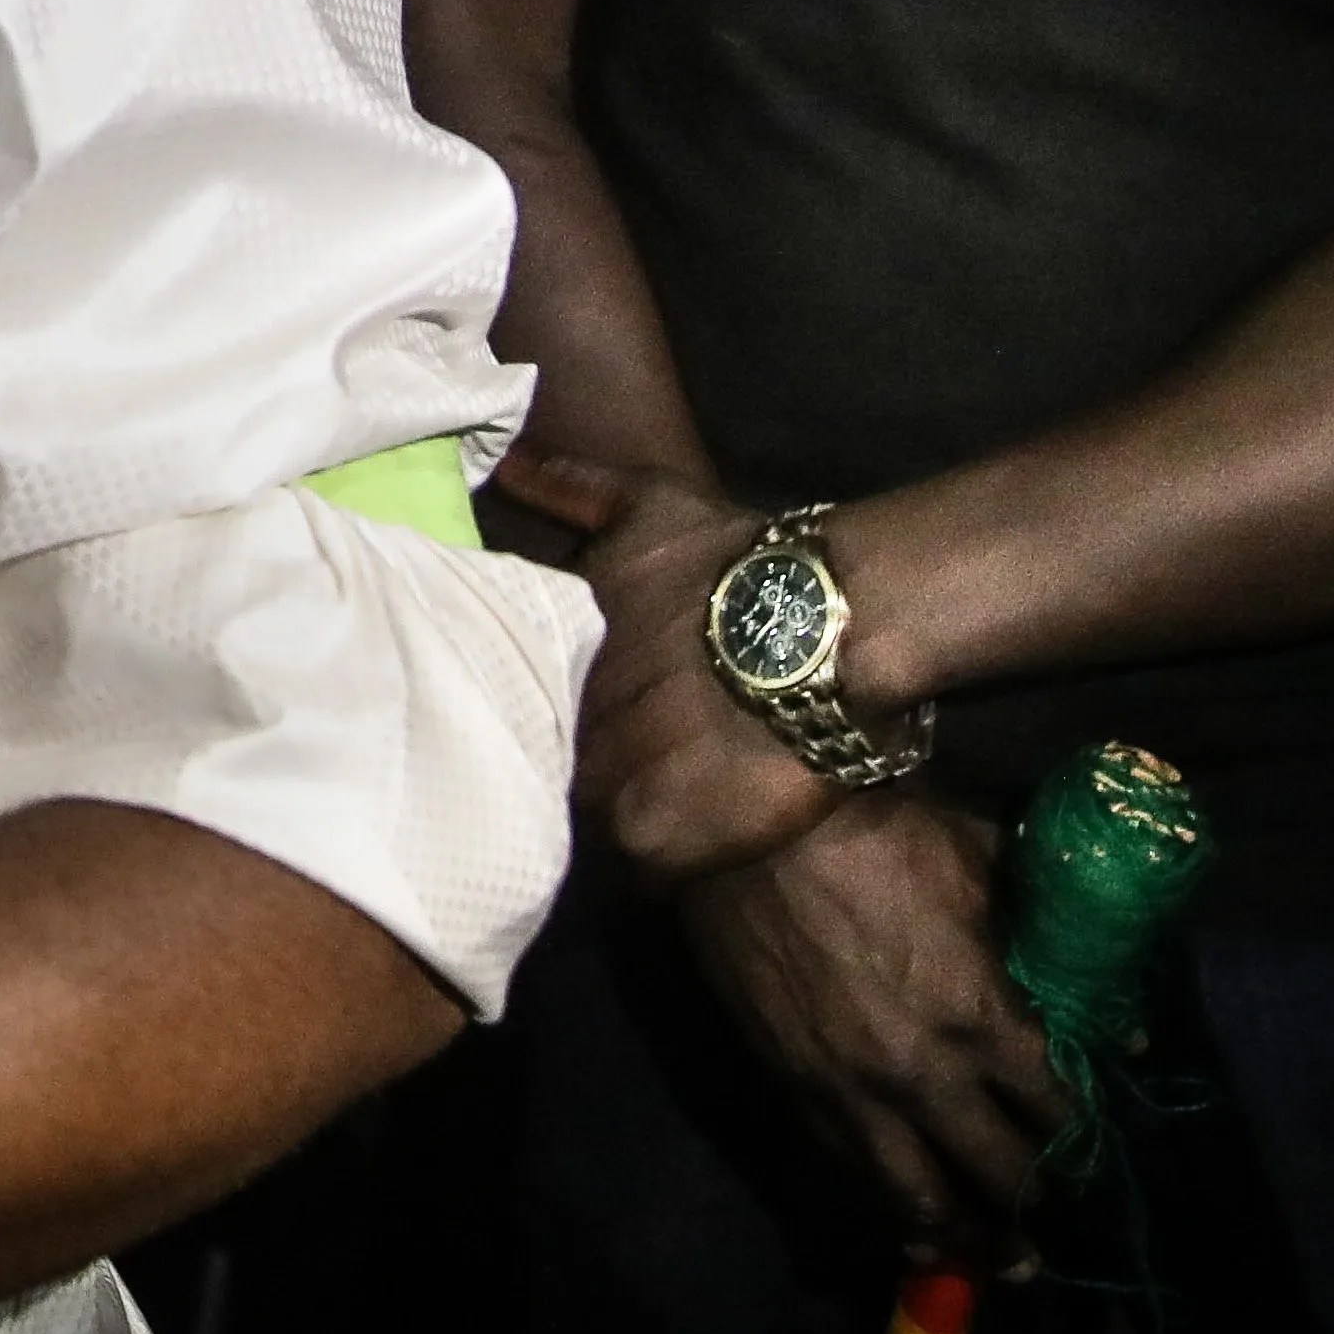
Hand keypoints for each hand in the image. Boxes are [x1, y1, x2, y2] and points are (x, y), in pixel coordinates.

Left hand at [515, 438, 847, 891]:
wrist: (828, 627)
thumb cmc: (736, 563)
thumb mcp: (646, 505)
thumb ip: (570, 487)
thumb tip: (506, 463)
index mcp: (554, 658)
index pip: (514, 700)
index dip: (532, 709)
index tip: (553, 712)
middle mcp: (564, 725)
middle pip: (542, 763)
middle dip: (561, 762)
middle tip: (595, 765)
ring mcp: (604, 787)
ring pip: (579, 819)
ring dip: (601, 814)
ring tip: (636, 807)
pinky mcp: (653, 841)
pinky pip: (631, 870)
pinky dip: (647, 862)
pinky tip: (670, 841)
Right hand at [676, 794, 1056, 1254]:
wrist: (745, 826)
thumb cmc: (875, 829)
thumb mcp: (980, 864)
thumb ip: (1042, 932)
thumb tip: (1103, 996)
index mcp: (984, 1017)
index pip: (1058, 1109)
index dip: (1085, 1137)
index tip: (1098, 1149)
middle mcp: (927, 1076)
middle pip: (1003, 1171)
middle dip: (1041, 1199)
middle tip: (1063, 1211)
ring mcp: (855, 1094)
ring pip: (924, 1200)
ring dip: (971, 1239)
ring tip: (1003, 1262)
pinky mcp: (798, 1092)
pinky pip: (856, 1172)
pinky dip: (892, 1208)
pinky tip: (915, 1230)